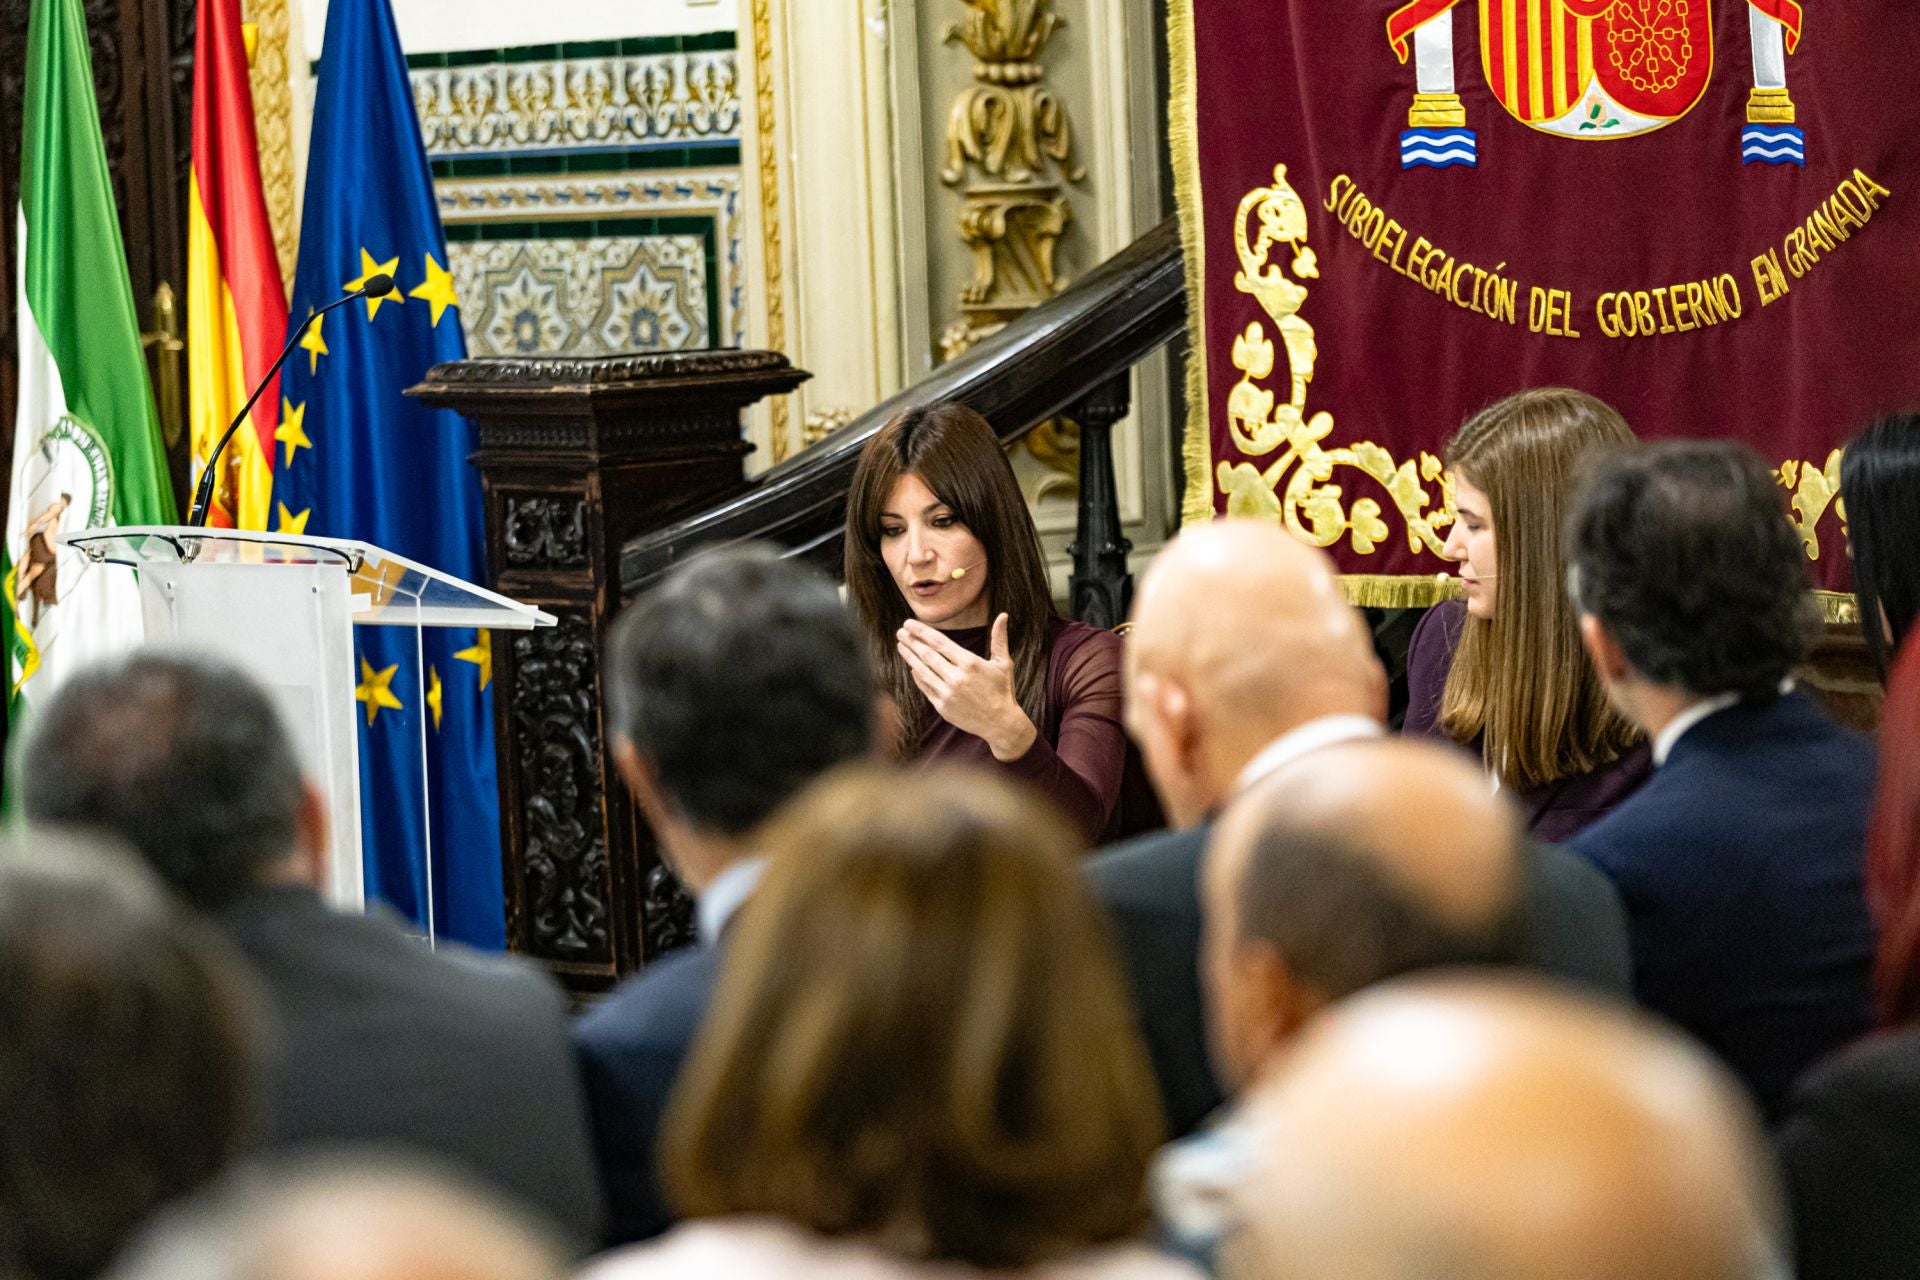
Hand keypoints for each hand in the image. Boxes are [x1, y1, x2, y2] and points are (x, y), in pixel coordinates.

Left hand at [897, 614, 1038, 761]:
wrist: (1000, 723)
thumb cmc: (1003, 690)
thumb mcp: (1004, 663)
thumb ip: (999, 638)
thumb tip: (1003, 614)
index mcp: (970, 663)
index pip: (939, 642)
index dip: (922, 631)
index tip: (909, 623)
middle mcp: (956, 677)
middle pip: (927, 655)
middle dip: (911, 641)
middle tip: (900, 631)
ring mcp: (948, 693)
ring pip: (922, 671)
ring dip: (909, 657)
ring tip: (901, 645)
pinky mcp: (942, 707)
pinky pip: (925, 687)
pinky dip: (917, 676)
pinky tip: (912, 667)